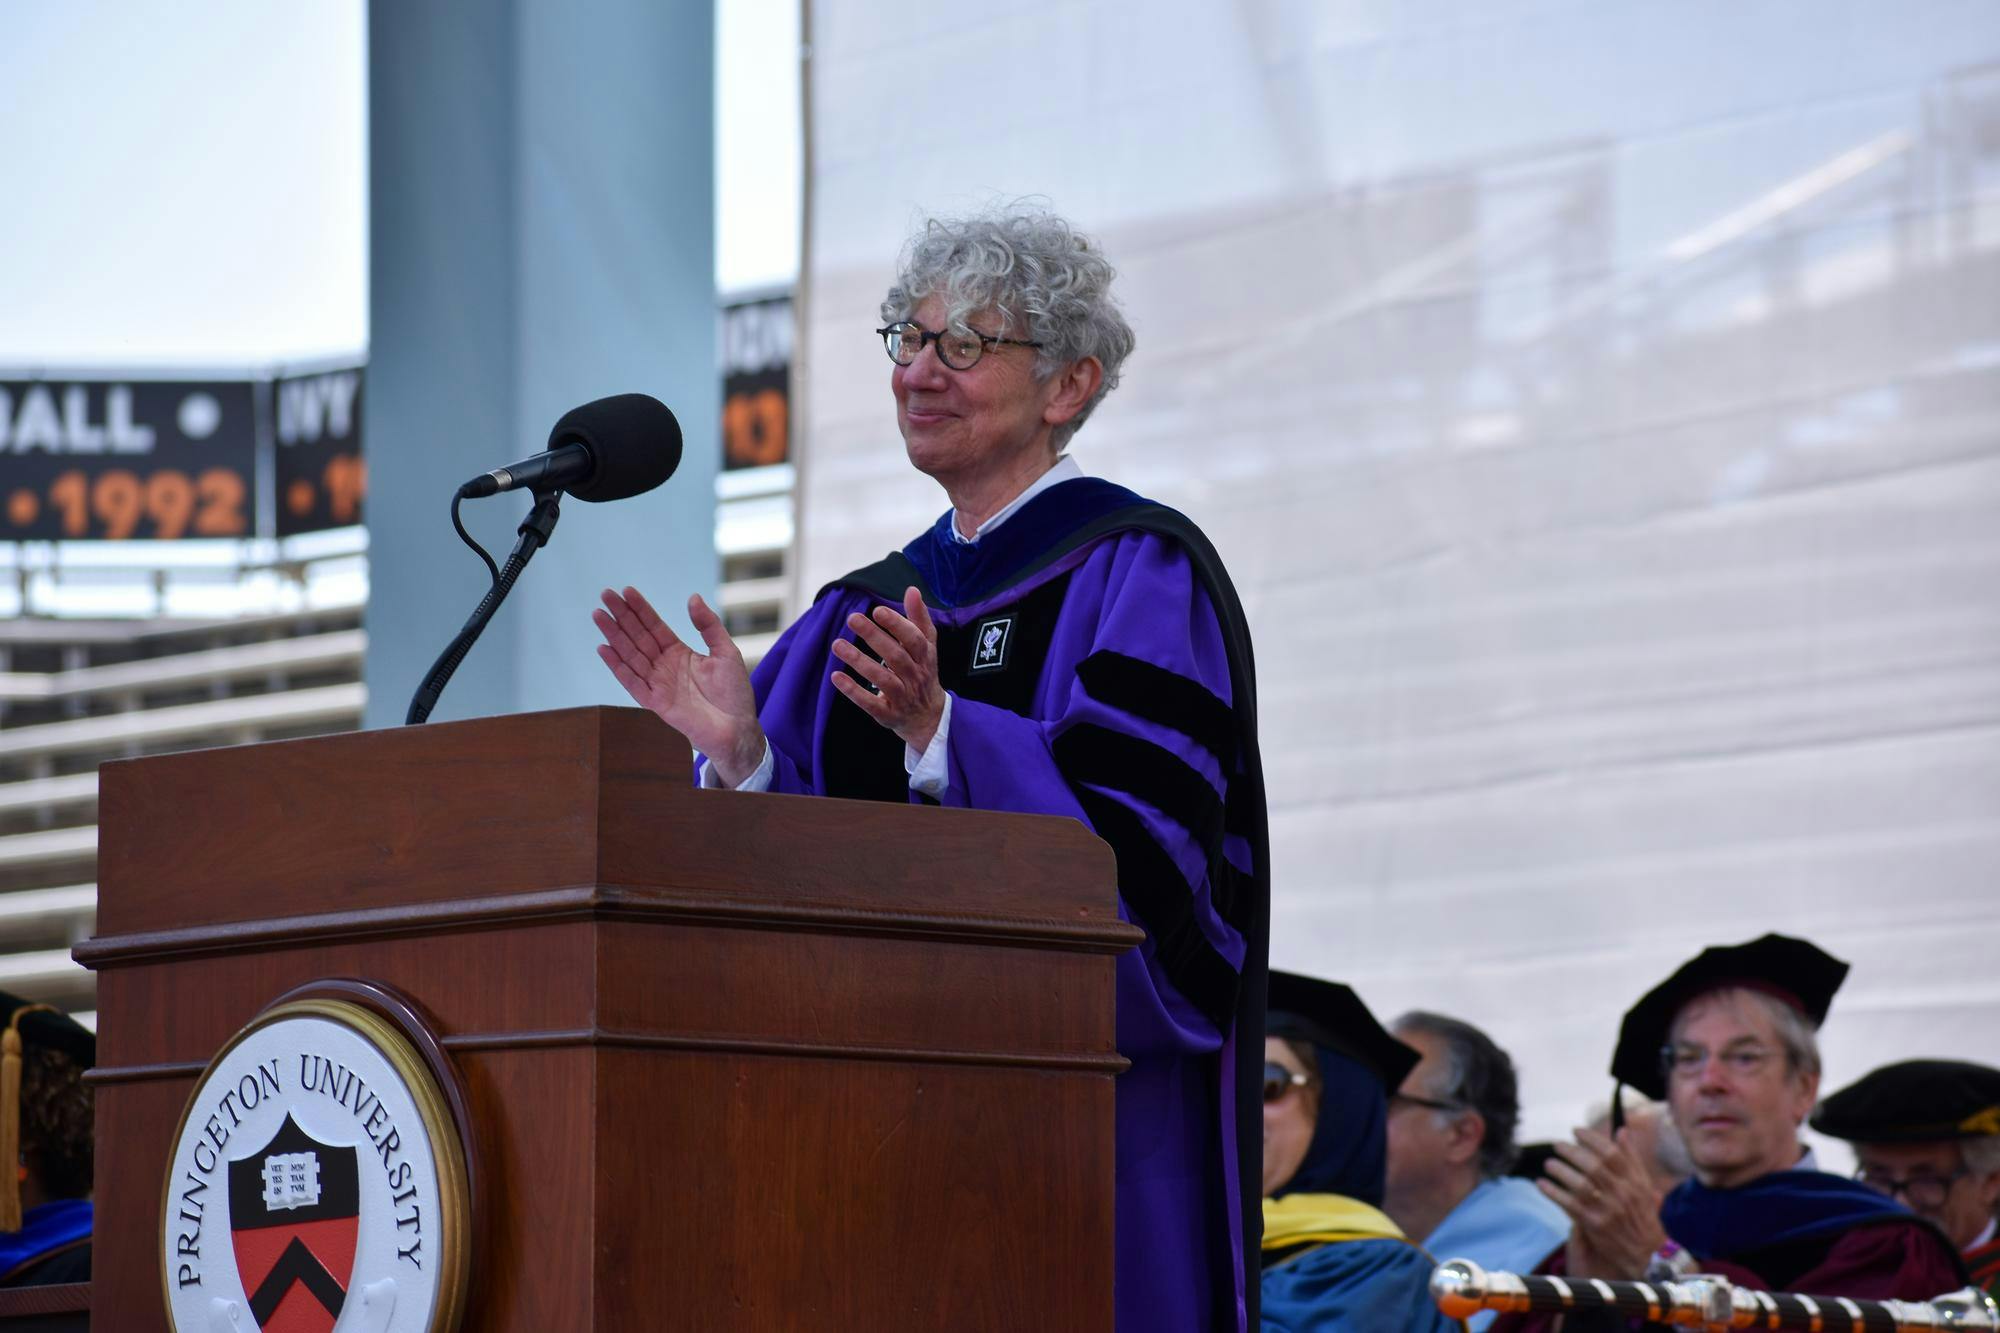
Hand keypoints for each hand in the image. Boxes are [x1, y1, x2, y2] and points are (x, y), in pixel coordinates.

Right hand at [593, 587, 764, 784]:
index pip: (654, 626)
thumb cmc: (734, 692)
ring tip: (599, 615)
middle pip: (638, 636)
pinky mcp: (655, 702)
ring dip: (614, 635)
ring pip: (630, 655)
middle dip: (621, 616)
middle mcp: (664, 666)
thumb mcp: (726, 651)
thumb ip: (709, 625)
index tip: (626, 591)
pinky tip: (603, 648)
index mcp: (679, 652)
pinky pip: (632, 682)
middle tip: (605, 595)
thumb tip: (693, 597)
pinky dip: (617, 666)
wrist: (737, 727)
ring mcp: (658, 683)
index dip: (641, 609)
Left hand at [829, 586, 945, 751]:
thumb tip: (912, 590)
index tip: (877, 610)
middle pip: (896, 656)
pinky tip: (836, 677)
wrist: (928, 716)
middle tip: (852, 618)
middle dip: (874, 637)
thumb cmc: (922, 672)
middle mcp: (915, 676)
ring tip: (837, 644)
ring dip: (859, 661)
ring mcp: (902, 696)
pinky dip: (853, 691)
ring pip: (882, 679)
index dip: (897, 625)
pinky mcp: (888, 714)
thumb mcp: (926, 646)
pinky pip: (871, 703)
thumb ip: (918, 618)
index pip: (914, 639)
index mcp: (925, 657)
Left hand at [1542, 1125, 1668, 1279]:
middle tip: (1558, 1145)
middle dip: (1572, 1152)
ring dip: (1561, 1171)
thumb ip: (1630, 1158)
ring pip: (1580, 1184)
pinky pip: (1569, 1204)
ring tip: (1549, 1164)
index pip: (1612, 1153)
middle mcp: (1622, 1193)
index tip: (1576, 1131)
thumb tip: (1621, 1129)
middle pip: (1593, 1166)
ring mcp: (1608, 1210)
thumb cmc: (1641, 1213)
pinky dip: (1553, 1192)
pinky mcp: (1594, 1224)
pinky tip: (1541, 1184)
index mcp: (1634, 1181)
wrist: (1647, 1252)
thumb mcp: (1643, 1185)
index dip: (1591, 1138)